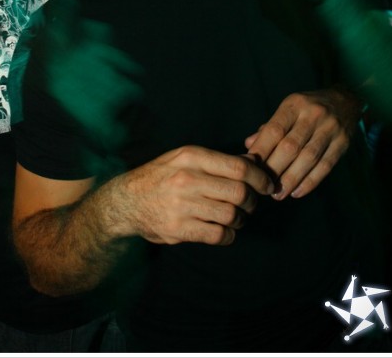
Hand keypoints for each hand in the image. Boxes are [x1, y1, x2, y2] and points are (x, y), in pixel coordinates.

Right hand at [111, 145, 274, 245]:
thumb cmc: (161, 176)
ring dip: (241, 219)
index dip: (259, 177)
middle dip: (252, 201)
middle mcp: (187, 179)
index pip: (238, 167)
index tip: (266, 184)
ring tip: (236, 217)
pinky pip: (218, 235)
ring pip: (231, 215)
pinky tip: (225, 231)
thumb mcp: (185, 158)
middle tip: (250, 204)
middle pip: (239, 192)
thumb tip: (254, 163)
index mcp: (191, 156)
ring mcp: (181, 205)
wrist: (125, 201)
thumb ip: (218, 161)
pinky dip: (229, 235)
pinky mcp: (178, 229)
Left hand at [244, 89, 361, 199]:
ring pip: (308, 158)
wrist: (345, 100)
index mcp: (294, 105)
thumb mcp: (289, 109)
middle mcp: (313, 115)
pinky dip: (310, 181)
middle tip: (263, 186)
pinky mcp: (343, 143)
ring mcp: (330, 128)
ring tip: (278, 194)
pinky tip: (297, 192)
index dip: (261, 150)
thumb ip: (270, 127)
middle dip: (275, 169)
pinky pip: (325, 166)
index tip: (250, 167)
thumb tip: (249, 145)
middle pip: (291, 146)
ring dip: (291, 179)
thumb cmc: (308, 108)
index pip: (274, 129)